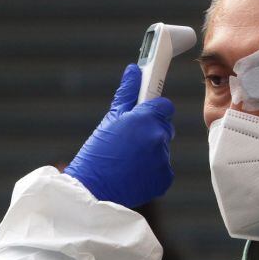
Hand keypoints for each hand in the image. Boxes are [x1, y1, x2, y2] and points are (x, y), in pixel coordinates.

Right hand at [64, 65, 174, 207]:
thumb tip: (134, 69)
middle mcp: (159, 137)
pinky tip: (134, 172)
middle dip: (152, 130)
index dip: (153, 110)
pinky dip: (152, 170)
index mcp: (146, 119)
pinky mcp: (165, 178)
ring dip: (151, 151)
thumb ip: (127, 93)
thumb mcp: (110, 119)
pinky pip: (163, 167)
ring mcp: (163, 159)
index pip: (165, 106)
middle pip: (165, 127)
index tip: (144, 114)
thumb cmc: (97, 152)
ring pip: (163, 148)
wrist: (92, 190)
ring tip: (128, 159)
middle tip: (130, 141)